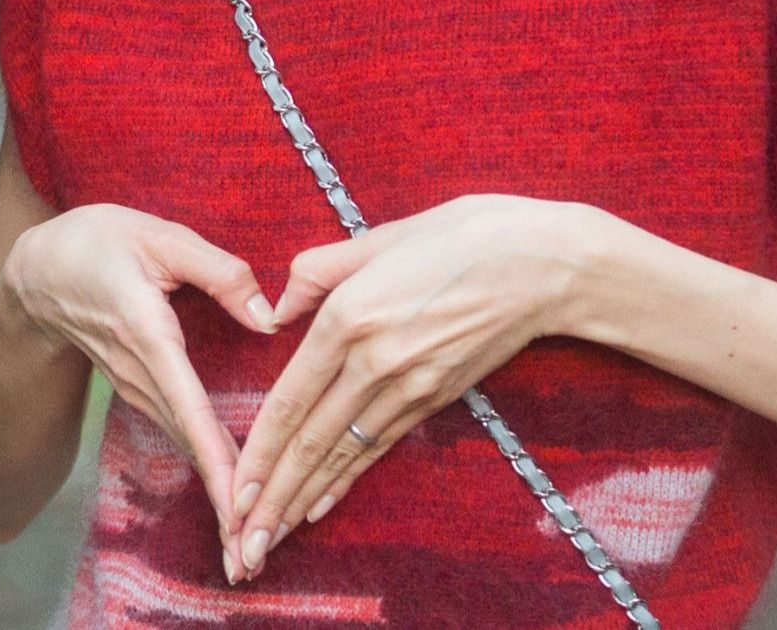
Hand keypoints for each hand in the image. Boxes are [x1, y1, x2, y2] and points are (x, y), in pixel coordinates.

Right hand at [0, 204, 275, 564]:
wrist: (35, 275)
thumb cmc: (95, 247)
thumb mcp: (157, 235)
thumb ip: (218, 270)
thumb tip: (269, 314)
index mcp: (146, 332)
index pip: (190, 406)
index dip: (217, 459)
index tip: (238, 507)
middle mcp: (141, 373)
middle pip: (190, 444)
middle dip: (222, 502)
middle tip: (253, 559)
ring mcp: (137, 387)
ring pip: (186, 446)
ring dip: (217, 496)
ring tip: (247, 550)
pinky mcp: (141, 391)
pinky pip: (182, 433)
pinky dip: (209, 469)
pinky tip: (235, 500)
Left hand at [225, 195, 608, 580]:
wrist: (545, 265)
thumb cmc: (463, 236)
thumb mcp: (381, 235)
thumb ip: (320, 270)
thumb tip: (276, 308)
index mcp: (350, 315)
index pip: (290, 399)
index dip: (258, 451)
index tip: (232, 487)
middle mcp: (375, 360)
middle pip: (310, 441)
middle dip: (271, 496)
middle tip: (240, 541)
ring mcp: (409, 385)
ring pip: (342, 453)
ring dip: (302, 500)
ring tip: (270, 538)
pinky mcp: (436, 398)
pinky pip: (379, 445)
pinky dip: (347, 479)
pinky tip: (320, 506)